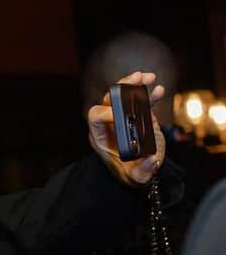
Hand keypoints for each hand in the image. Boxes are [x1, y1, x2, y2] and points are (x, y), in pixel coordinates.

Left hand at [86, 70, 166, 187]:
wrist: (139, 170)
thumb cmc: (131, 174)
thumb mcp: (136, 177)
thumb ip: (142, 170)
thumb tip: (151, 159)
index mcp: (101, 136)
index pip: (95, 117)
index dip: (106, 112)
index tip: (121, 114)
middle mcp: (109, 124)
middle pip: (109, 100)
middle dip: (122, 88)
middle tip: (137, 79)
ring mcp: (123, 118)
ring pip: (124, 96)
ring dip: (136, 85)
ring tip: (149, 77)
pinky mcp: (137, 116)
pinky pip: (140, 101)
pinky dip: (149, 95)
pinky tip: (159, 89)